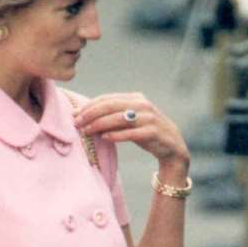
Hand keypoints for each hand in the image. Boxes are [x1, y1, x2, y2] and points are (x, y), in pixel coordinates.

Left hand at [73, 93, 189, 170]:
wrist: (172, 148)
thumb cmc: (145, 133)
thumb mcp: (130, 121)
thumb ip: (112, 117)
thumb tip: (85, 118)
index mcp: (135, 98)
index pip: (107, 99)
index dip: (90, 106)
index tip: (75, 114)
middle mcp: (143, 105)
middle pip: (111, 106)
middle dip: (91, 114)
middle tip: (77, 123)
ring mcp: (149, 118)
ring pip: (119, 118)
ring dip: (100, 124)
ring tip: (86, 131)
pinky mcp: (153, 132)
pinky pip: (131, 133)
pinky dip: (116, 135)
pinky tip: (104, 138)